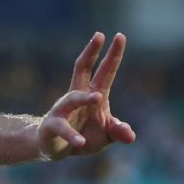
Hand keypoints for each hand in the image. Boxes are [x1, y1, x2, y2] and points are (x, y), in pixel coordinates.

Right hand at [36, 32, 134, 160]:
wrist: (55, 148)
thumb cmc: (84, 135)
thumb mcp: (106, 135)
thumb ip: (118, 131)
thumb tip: (130, 136)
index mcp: (94, 94)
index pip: (105, 71)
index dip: (113, 55)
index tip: (120, 36)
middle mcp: (77, 95)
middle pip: (82, 68)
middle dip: (91, 52)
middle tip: (99, 35)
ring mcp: (63, 109)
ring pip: (73, 98)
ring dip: (86, 98)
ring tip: (98, 98)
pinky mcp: (53, 126)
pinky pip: (62, 128)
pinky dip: (72, 135)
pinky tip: (81, 142)